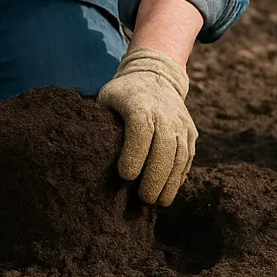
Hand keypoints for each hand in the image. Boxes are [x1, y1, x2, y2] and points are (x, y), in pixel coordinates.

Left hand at [96, 47, 195, 205]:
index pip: (141, 130)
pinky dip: (179, 176)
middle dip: (155, 176)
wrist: (156, 74)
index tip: (125, 176)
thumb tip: (85, 152)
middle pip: (165, 147)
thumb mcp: (107, 98)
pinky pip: (188, 157)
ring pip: (180, 155)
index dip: (134, 154)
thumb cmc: (123, 93)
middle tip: (144, 199)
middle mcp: (165, 113)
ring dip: (170, 182)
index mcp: (140, 103)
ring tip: (159, 202)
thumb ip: (100, 122)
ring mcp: (181, 122)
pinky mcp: (190, 131)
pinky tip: (168, 191)